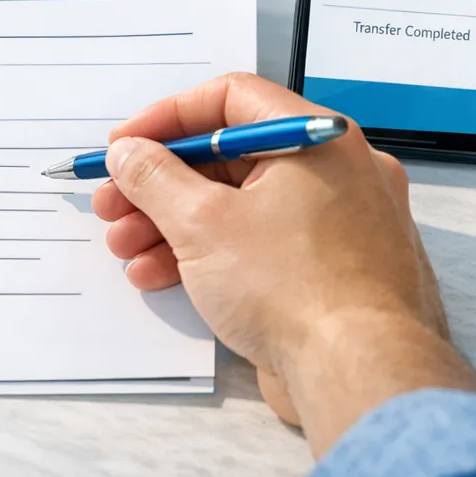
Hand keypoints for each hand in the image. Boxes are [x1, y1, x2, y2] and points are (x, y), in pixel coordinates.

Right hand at [93, 73, 475, 453]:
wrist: (360, 377)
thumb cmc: (298, 289)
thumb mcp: (203, 223)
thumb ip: (155, 178)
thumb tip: (129, 153)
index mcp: (318, 139)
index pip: (232, 99)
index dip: (167, 118)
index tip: (125, 145)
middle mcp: (337, 173)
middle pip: (231, 158)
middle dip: (161, 184)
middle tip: (114, 204)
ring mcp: (339, 226)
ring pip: (243, 207)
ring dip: (175, 224)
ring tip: (126, 249)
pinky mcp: (332, 274)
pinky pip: (263, 247)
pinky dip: (212, 255)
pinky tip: (159, 276)